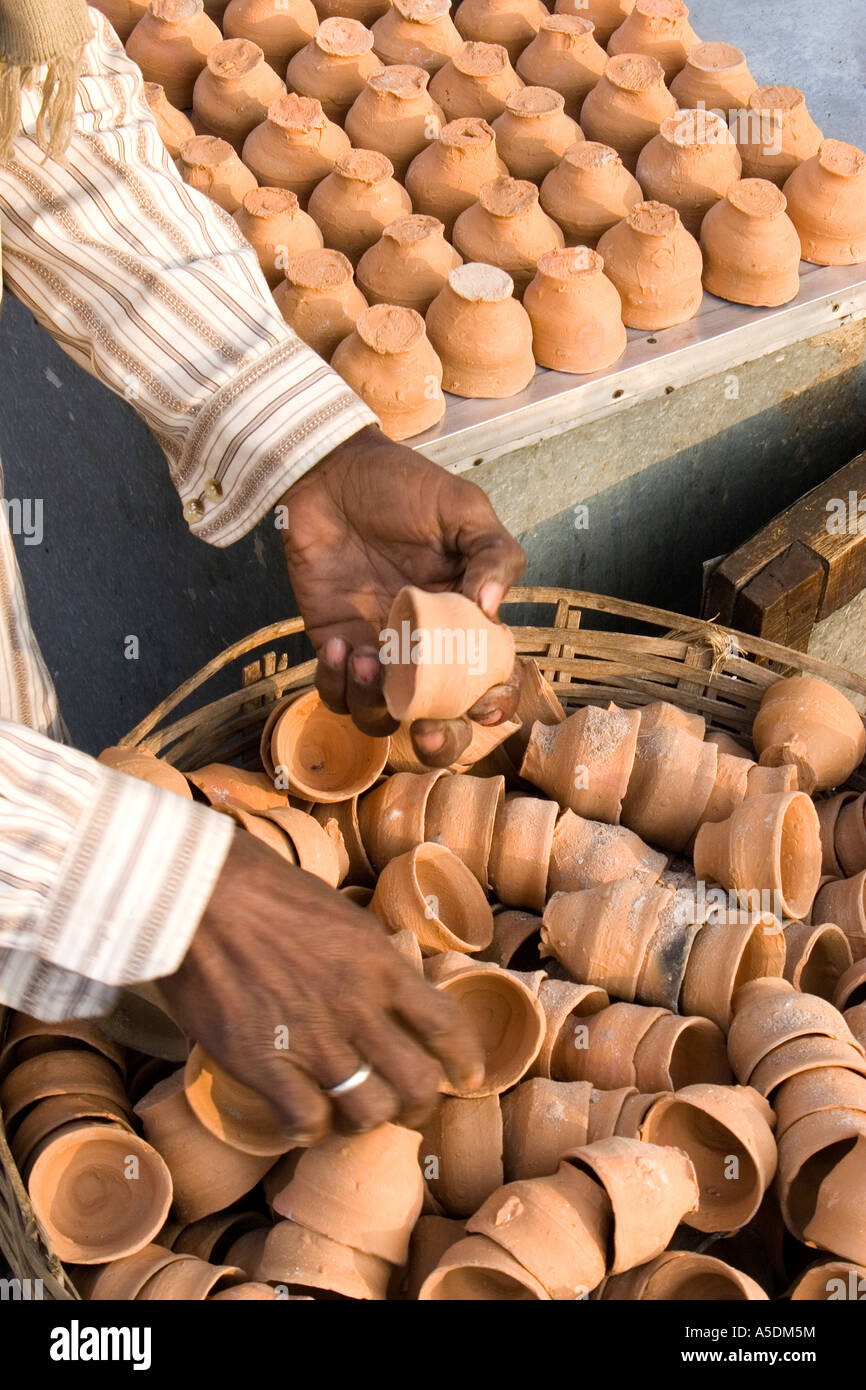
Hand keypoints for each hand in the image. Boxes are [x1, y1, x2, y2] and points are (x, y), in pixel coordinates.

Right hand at [160, 831, 484, 1141]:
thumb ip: (368, 955)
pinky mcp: (264, 1062)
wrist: (200, 894)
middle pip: (417, 1083)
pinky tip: (303, 1119)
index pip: (445, 1024)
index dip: (464, 1059)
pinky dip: (310, 1128)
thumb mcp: (340, 913)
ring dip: (365, 1120)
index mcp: (381, 964)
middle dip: (419, 1105)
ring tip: (353, 1115)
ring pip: (367, 1111)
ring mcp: (313, 1039)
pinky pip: (306, 1119)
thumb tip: (387, 980)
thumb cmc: (265, 890)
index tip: (467, 1076)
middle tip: (408, 1107)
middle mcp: (357, 1006)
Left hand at [280, 425, 525, 765]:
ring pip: (380, 716)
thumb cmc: (403, 485)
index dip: (492, 705)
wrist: (331, 470)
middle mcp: (424, 647)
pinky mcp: (332, 643)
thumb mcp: (464, 510)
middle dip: (435, 740)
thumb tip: (491, 609)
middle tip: (421, 725)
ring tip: (365, 657)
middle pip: (436, 718)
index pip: (489, 680)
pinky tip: (337, 643)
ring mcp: (377, 650)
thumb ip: (493, 555)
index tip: (481, 703)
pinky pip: (334, 690)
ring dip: (374, 703)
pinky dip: (334, 681)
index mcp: (466, 621)